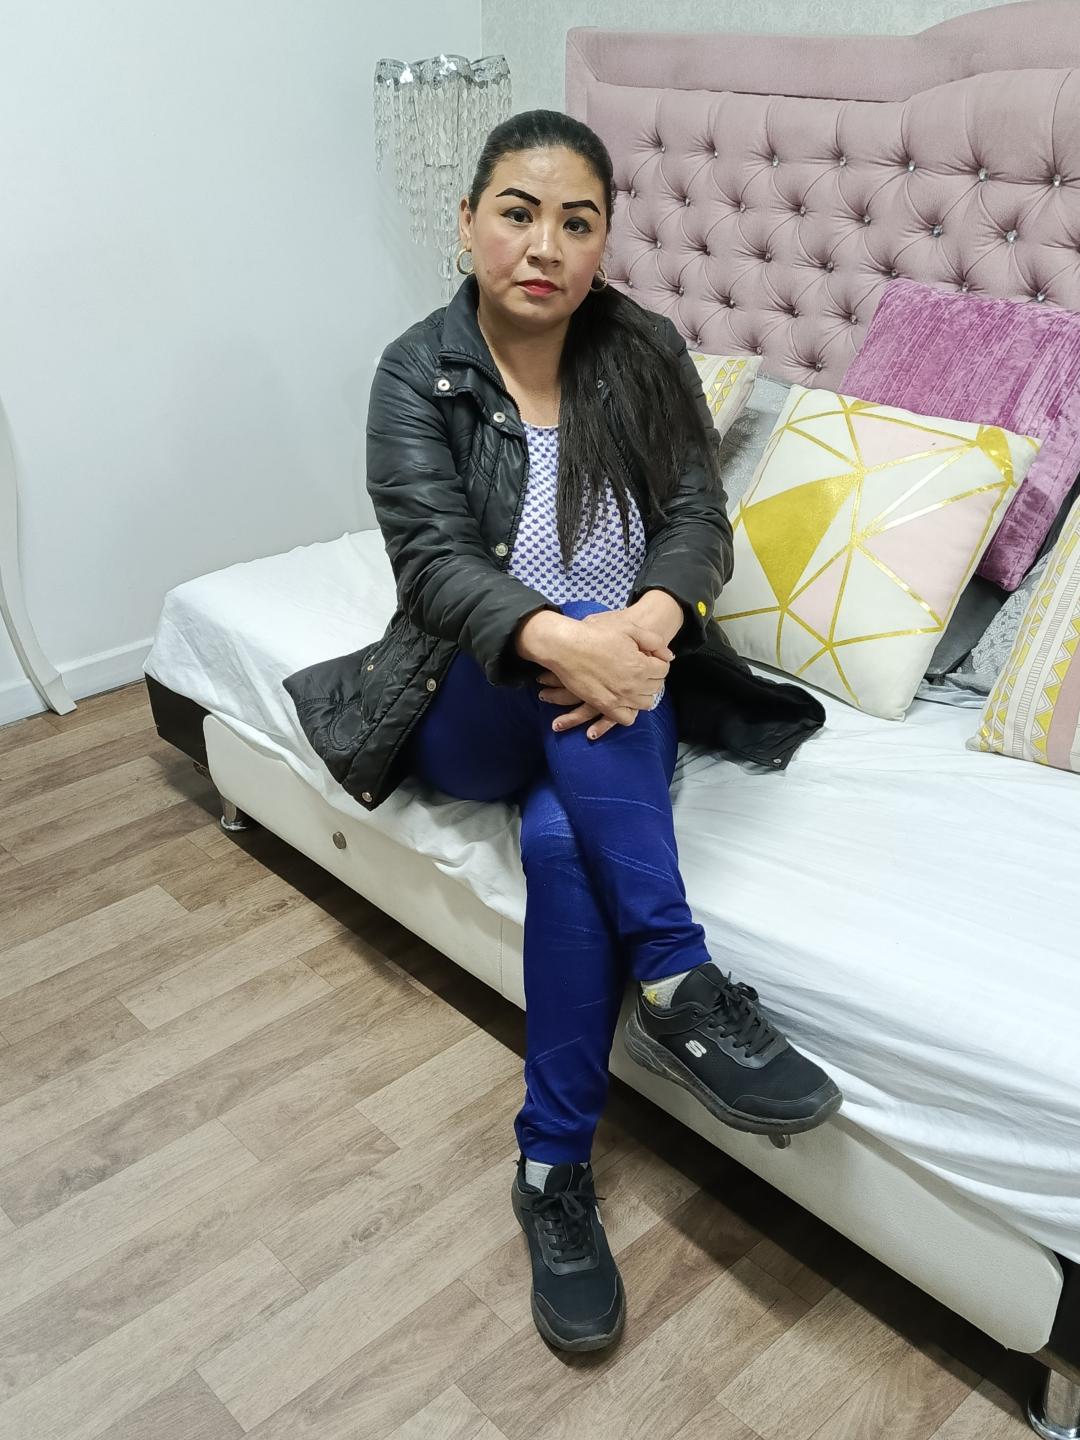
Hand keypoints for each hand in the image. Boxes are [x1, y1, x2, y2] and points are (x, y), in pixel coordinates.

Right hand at [534, 607, 673, 739]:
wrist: (566, 645)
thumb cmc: (596, 634)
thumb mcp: (629, 629)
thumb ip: (654, 642)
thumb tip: (669, 657)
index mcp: (642, 666)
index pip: (664, 670)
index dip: (658, 662)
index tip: (649, 657)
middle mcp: (633, 686)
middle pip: (656, 687)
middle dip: (652, 677)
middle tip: (641, 668)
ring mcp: (619, 699)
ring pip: (645, 704)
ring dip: (642, 694)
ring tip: (633, 683)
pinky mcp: (605, 706)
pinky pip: (626, 718)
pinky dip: (629, 712)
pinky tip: (624, 700)